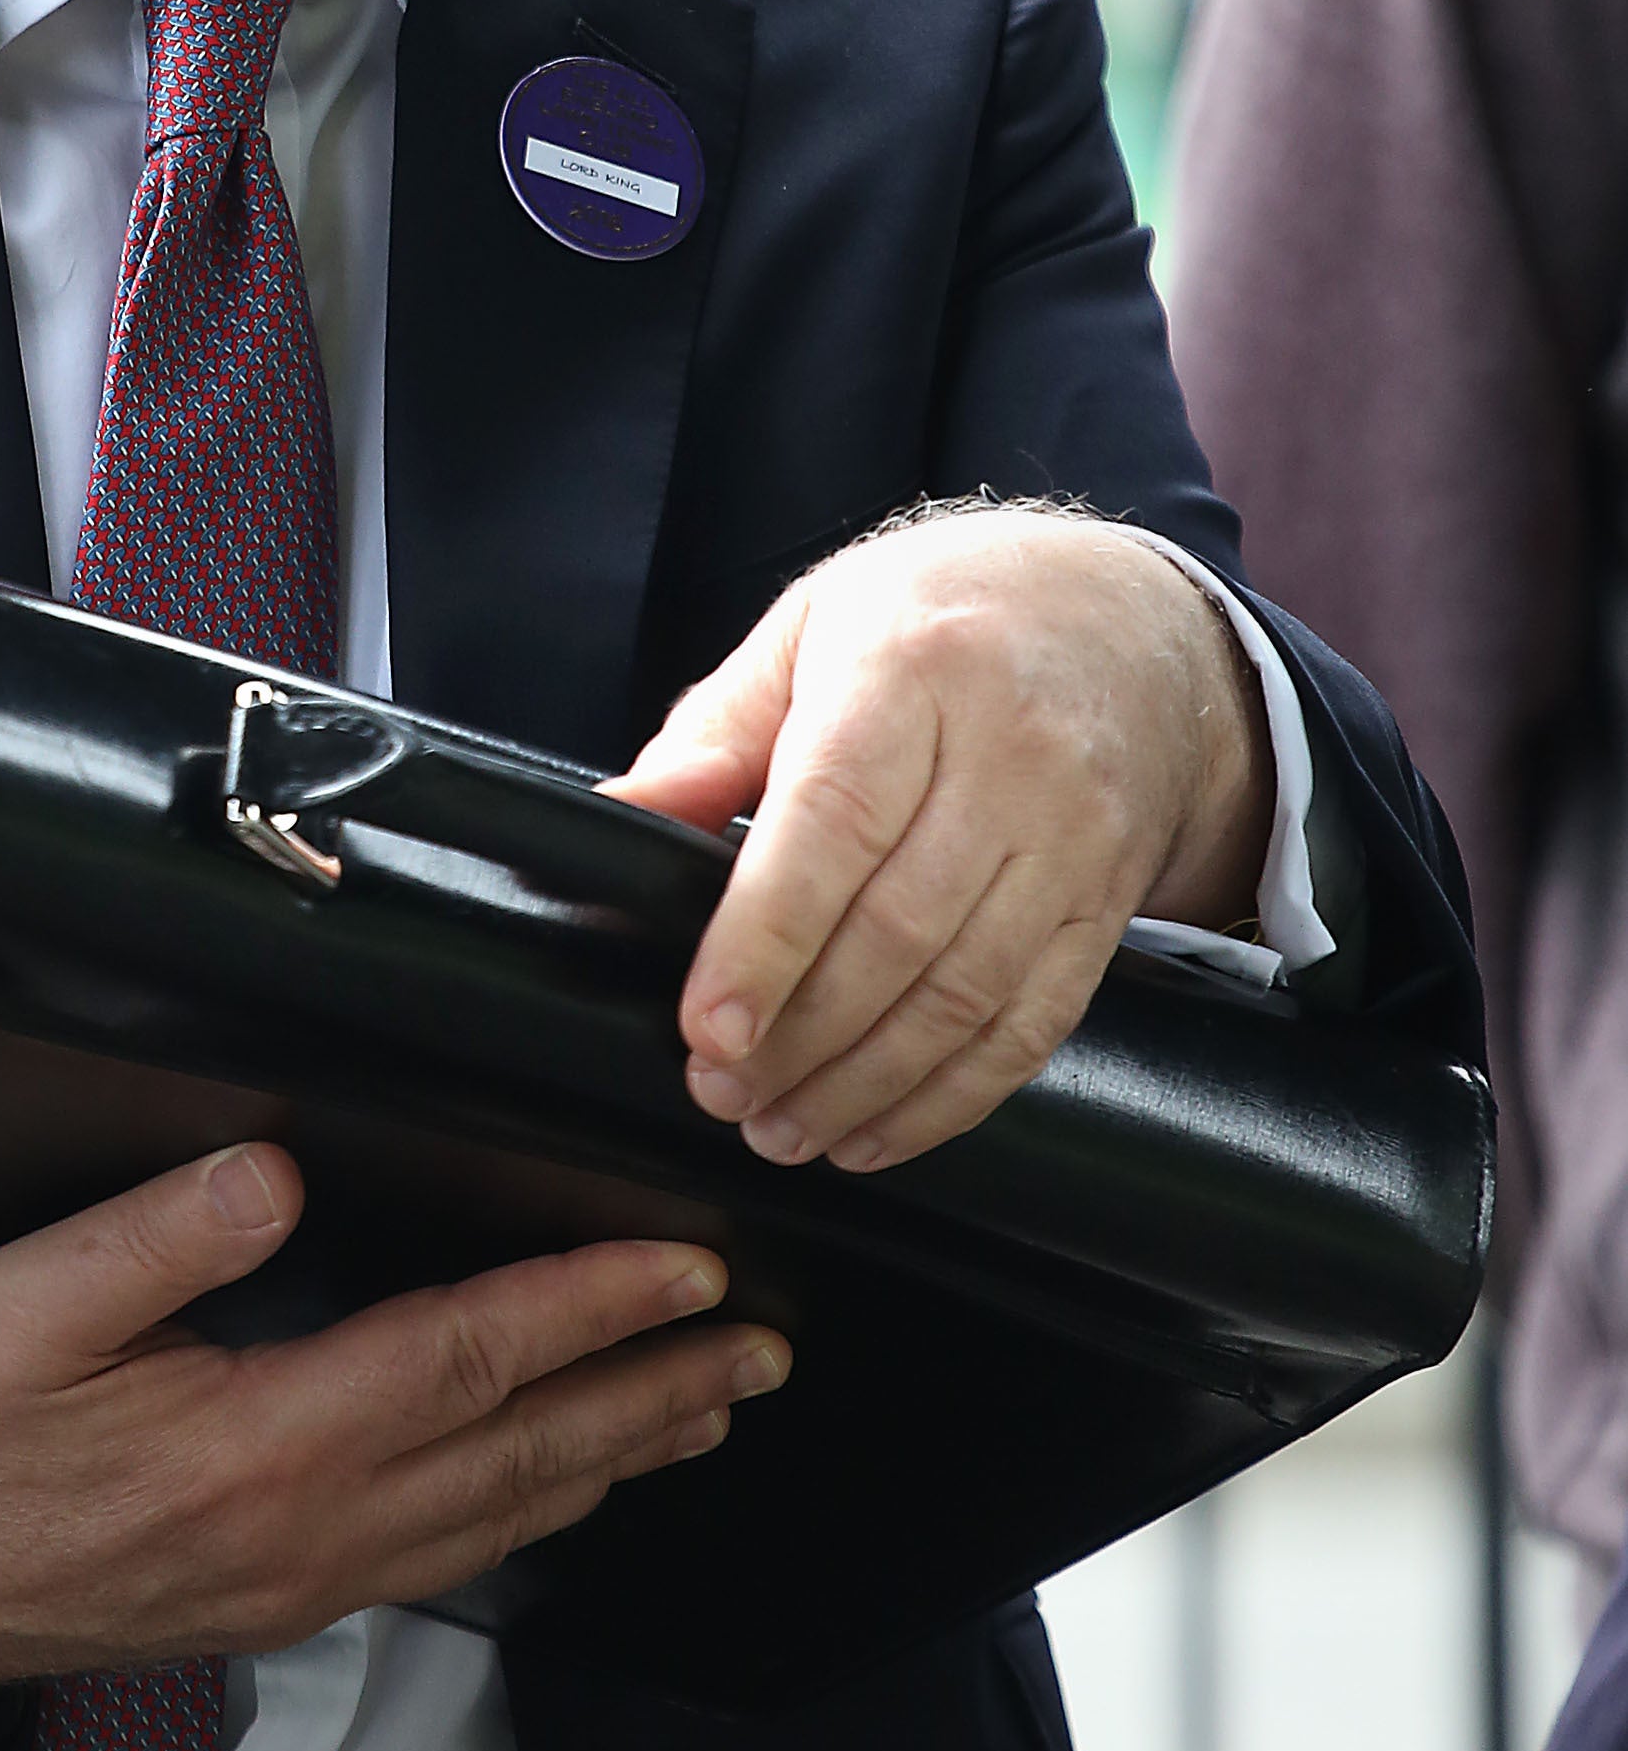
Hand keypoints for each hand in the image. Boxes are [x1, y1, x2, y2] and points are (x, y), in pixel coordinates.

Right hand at [0, 1144, 786, 1698]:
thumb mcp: (24, 1305)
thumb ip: (161, 1232)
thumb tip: (274, 1166)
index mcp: (259, 1445)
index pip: (467, 1359)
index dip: (587, 1306)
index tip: (685, 1266)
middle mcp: (305, 1530)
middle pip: (522, 1453)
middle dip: (653, 1393)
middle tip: (761, 1350)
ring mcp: (296, 1581)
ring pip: (500, 1516)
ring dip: (613, 1456)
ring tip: (702, 1411)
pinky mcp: (272, 1602)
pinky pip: (444, 1555)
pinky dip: (531, 1511)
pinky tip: (558, 1487)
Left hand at [615, 507, 1270, 1177]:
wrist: (1128, 623)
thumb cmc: (940, 620)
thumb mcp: (814, 630)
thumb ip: (714, 733)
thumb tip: (622, 814)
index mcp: (915, 671)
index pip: (834, 822)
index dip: (766, 937)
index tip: (707, 1026)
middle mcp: (1012, 755)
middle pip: (899, 928)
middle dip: (801, 1035)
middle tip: (722, 1090)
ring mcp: (1076, 836)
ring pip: (967, 993)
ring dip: (865, 1083)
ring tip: (782, 1127)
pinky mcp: (1111, 903)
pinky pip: (1033, 1024)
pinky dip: (952, 1097)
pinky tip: (877, 1130)